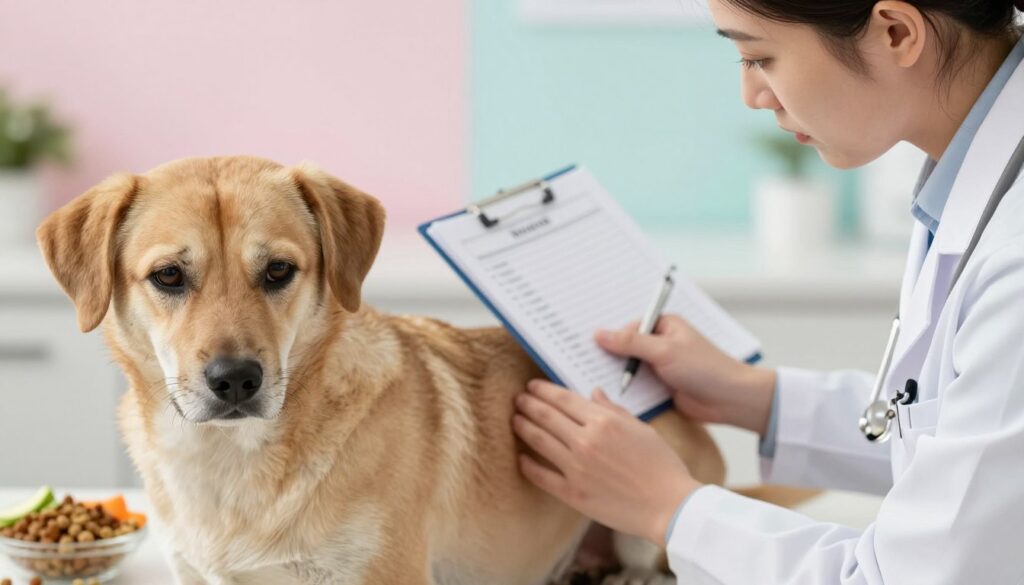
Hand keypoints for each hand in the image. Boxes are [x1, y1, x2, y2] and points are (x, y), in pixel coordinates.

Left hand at [512, 379, 701, 545]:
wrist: (668, 506)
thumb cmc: (661, 465)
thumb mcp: (641, 429)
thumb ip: (614, 410)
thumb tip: (594, 393)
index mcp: (604, 422)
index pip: (564, 399)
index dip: (544, 390)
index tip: (532, 386)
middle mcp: (586, 441)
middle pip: (547, 416)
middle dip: (528, 404)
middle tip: (518, 398)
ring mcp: (576, 468)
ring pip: (539, 441)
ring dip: (523, 427)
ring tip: (515, 419)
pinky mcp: (573, 493)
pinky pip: (541, 476)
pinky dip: (528, 465)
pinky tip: (521, 458)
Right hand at [595, 314, 775, 433]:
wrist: (729, 400)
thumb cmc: (705, 368)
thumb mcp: (664, 351)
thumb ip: (630, 343)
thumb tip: (599, 334)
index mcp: (665, 325)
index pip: (628, 326)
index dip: (609, 334)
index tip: (587, 342)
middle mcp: (661, 342)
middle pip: (626, 345)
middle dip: (609, 353)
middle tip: (581, 358)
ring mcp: (660, 365)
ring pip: (630, 366)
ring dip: (616, 372)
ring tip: (587, 375)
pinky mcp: (660, 385)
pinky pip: (637, 384)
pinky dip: (625, 387)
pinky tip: (607, 392)